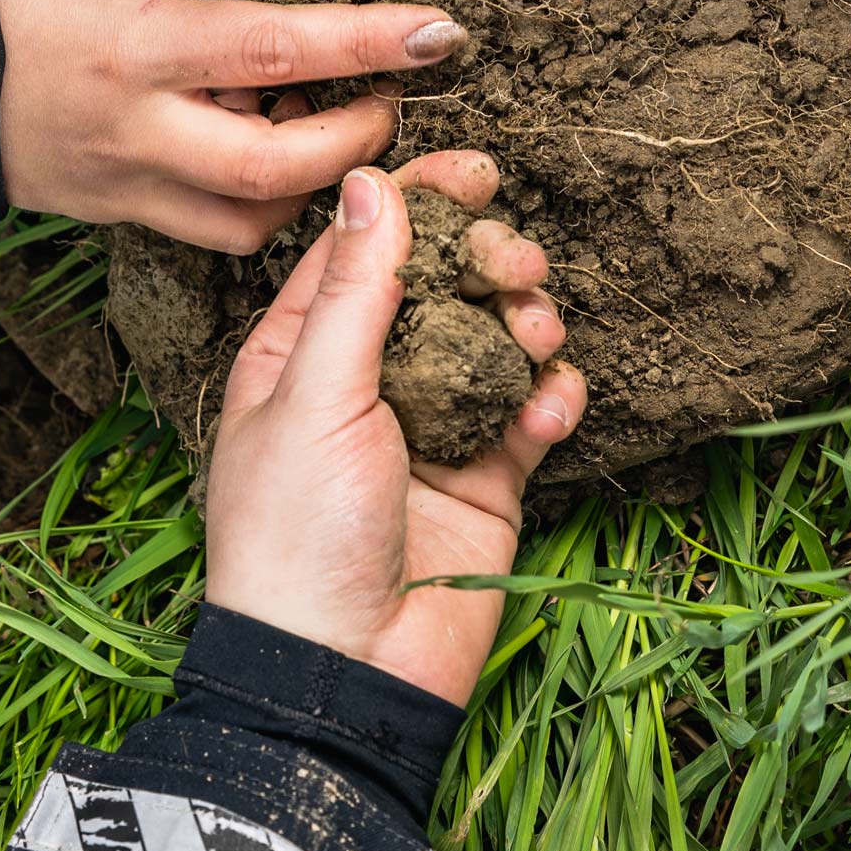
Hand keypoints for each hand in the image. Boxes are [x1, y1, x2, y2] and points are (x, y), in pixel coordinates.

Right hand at [0, 0, 468, 249]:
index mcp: (135, 46)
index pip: (279, 50)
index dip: (370, 43)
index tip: (444, 33)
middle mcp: (137, 131)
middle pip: (280, 170)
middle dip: (358, 142)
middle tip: (391, 96)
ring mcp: (122, 185)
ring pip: (248, 221)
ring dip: (308, 181)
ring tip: (322, 119)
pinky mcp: (108, 213)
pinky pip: (203, 229)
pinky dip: (252, 199)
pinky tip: (256, 142)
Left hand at [204, 156, 586, 704]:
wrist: (341, 680)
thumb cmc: (297, 535)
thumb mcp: (315, 395)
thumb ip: (356, 289)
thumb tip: (368, 181)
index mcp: (305, 352)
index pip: (367, 249)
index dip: (420, 201)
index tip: (476, 170)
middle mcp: (370, 380)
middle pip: (443, 286)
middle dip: (486, 261)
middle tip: (516, 263)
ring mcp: (432, 429)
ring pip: (494, 341)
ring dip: (525, 321)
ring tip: (536, 331)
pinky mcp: (485, 480)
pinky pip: (529, 414)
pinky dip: (550, 396)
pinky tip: (553, 398)